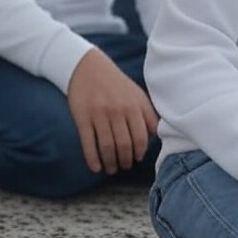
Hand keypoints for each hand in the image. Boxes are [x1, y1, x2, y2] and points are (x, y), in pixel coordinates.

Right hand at [66, 47, 158, 173]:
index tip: (138, 158)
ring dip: (111, 162)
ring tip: (112, 169)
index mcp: (135, 105)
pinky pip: (89, 143)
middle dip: (126, 160)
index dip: (141, 151)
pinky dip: (92, 159)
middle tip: (124, 166)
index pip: (142, 136)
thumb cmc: (116, 83)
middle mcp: (119, 111)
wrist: (88, 67)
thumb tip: (154, 135)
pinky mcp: (83, 118)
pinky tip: (96, 167)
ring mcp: (100, 115)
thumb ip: (147, 113)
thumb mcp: (136, 94)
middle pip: (125, 144)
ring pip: (108, 146)